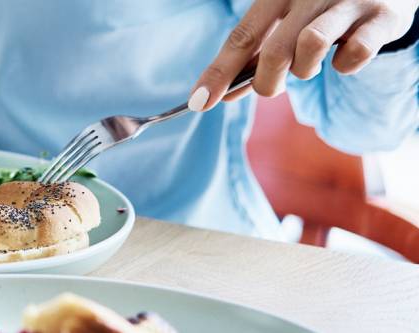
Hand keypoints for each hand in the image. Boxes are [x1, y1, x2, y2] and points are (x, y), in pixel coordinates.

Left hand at [189, 0, 417, 110]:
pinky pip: (357, 52)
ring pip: (311, 47)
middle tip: (270, 87)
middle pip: (273, 50)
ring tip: (311, 65)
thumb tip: (222, 94)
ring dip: (305, 70)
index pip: (241, 37)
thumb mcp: (287, 22)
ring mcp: (347, 2)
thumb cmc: (323, 10)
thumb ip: (258, 54)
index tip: (199, 102)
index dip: (218, 73)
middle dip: (266, 82)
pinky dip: (346, 65)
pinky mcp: (382, 16)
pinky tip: (345, 57)